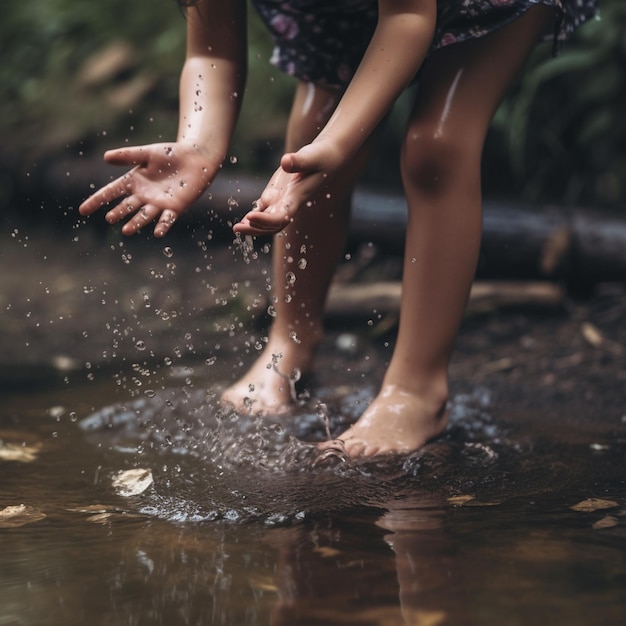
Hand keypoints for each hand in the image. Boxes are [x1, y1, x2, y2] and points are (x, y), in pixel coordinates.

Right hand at [79, 142, 216, 236]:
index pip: (110, 192)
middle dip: (119, 212)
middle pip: (127, 206)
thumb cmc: (169, 155)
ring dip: (136, 223)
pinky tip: (157, 233)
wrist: (195, 159)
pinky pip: (167, 219)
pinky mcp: (174, 208)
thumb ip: (127, 155)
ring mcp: (158, 203)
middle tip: (110, 218)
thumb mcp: (146, 153)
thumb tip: (105, 157)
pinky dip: (162, 225)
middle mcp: (143, 196)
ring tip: (127, 230)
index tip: (83, 210)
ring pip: (144, 215)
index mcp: (133, 182)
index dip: (97, 201)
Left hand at [233, 140, 340, 235]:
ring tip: (236, 228)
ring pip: (267, 220)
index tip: (249, 216)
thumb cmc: (321, 157)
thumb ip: (299, 160)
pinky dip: (254, 216)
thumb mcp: (312, 156)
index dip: (265, 220)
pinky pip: (265, 210)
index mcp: (297, 198)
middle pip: (273, 225)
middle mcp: (289, 203)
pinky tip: (243, 221)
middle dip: (256, 229)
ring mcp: (283, 200)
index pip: (281, 216)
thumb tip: (285, 162)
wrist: (326, 158)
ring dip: (253, 226)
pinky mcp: (278, 194)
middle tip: (237, 228)